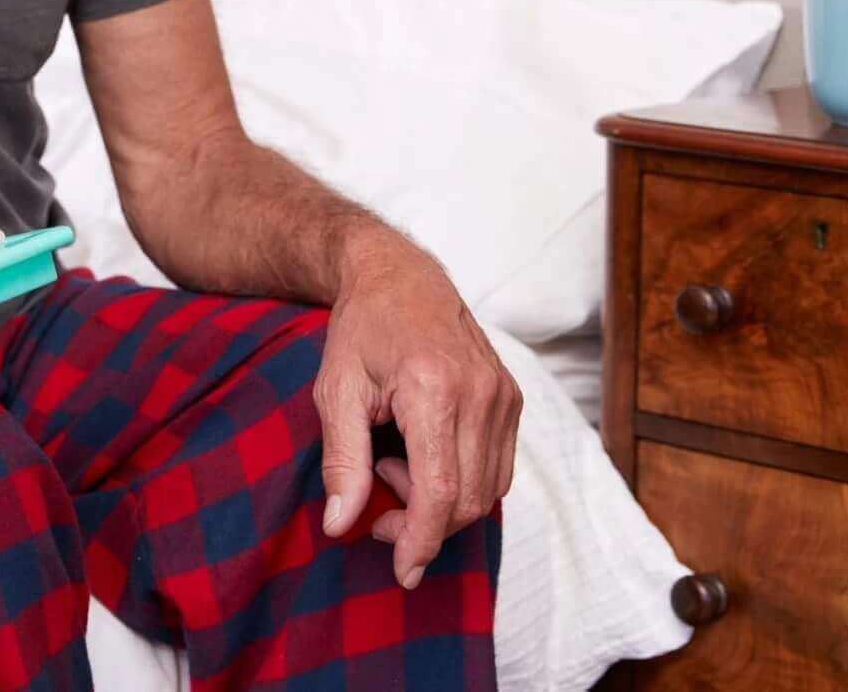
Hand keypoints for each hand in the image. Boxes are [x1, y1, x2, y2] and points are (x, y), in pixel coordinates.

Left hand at [311, 229, 521, 588]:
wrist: (398, 276)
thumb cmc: (361, 330)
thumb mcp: (335, 391)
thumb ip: (341, 461)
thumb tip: (341, 524)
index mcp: (435, 389)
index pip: (441, 492)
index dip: (421, 541)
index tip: (401, 571)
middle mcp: (481, 394)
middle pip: (468, 500)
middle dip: (423, 525)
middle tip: (376, 506)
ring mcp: (503, 396)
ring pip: (488, 490)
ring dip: (442, 504)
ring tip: (393, 467)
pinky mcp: (512, 399)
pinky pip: (499, 468)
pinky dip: (463, 482)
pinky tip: (423, 457)